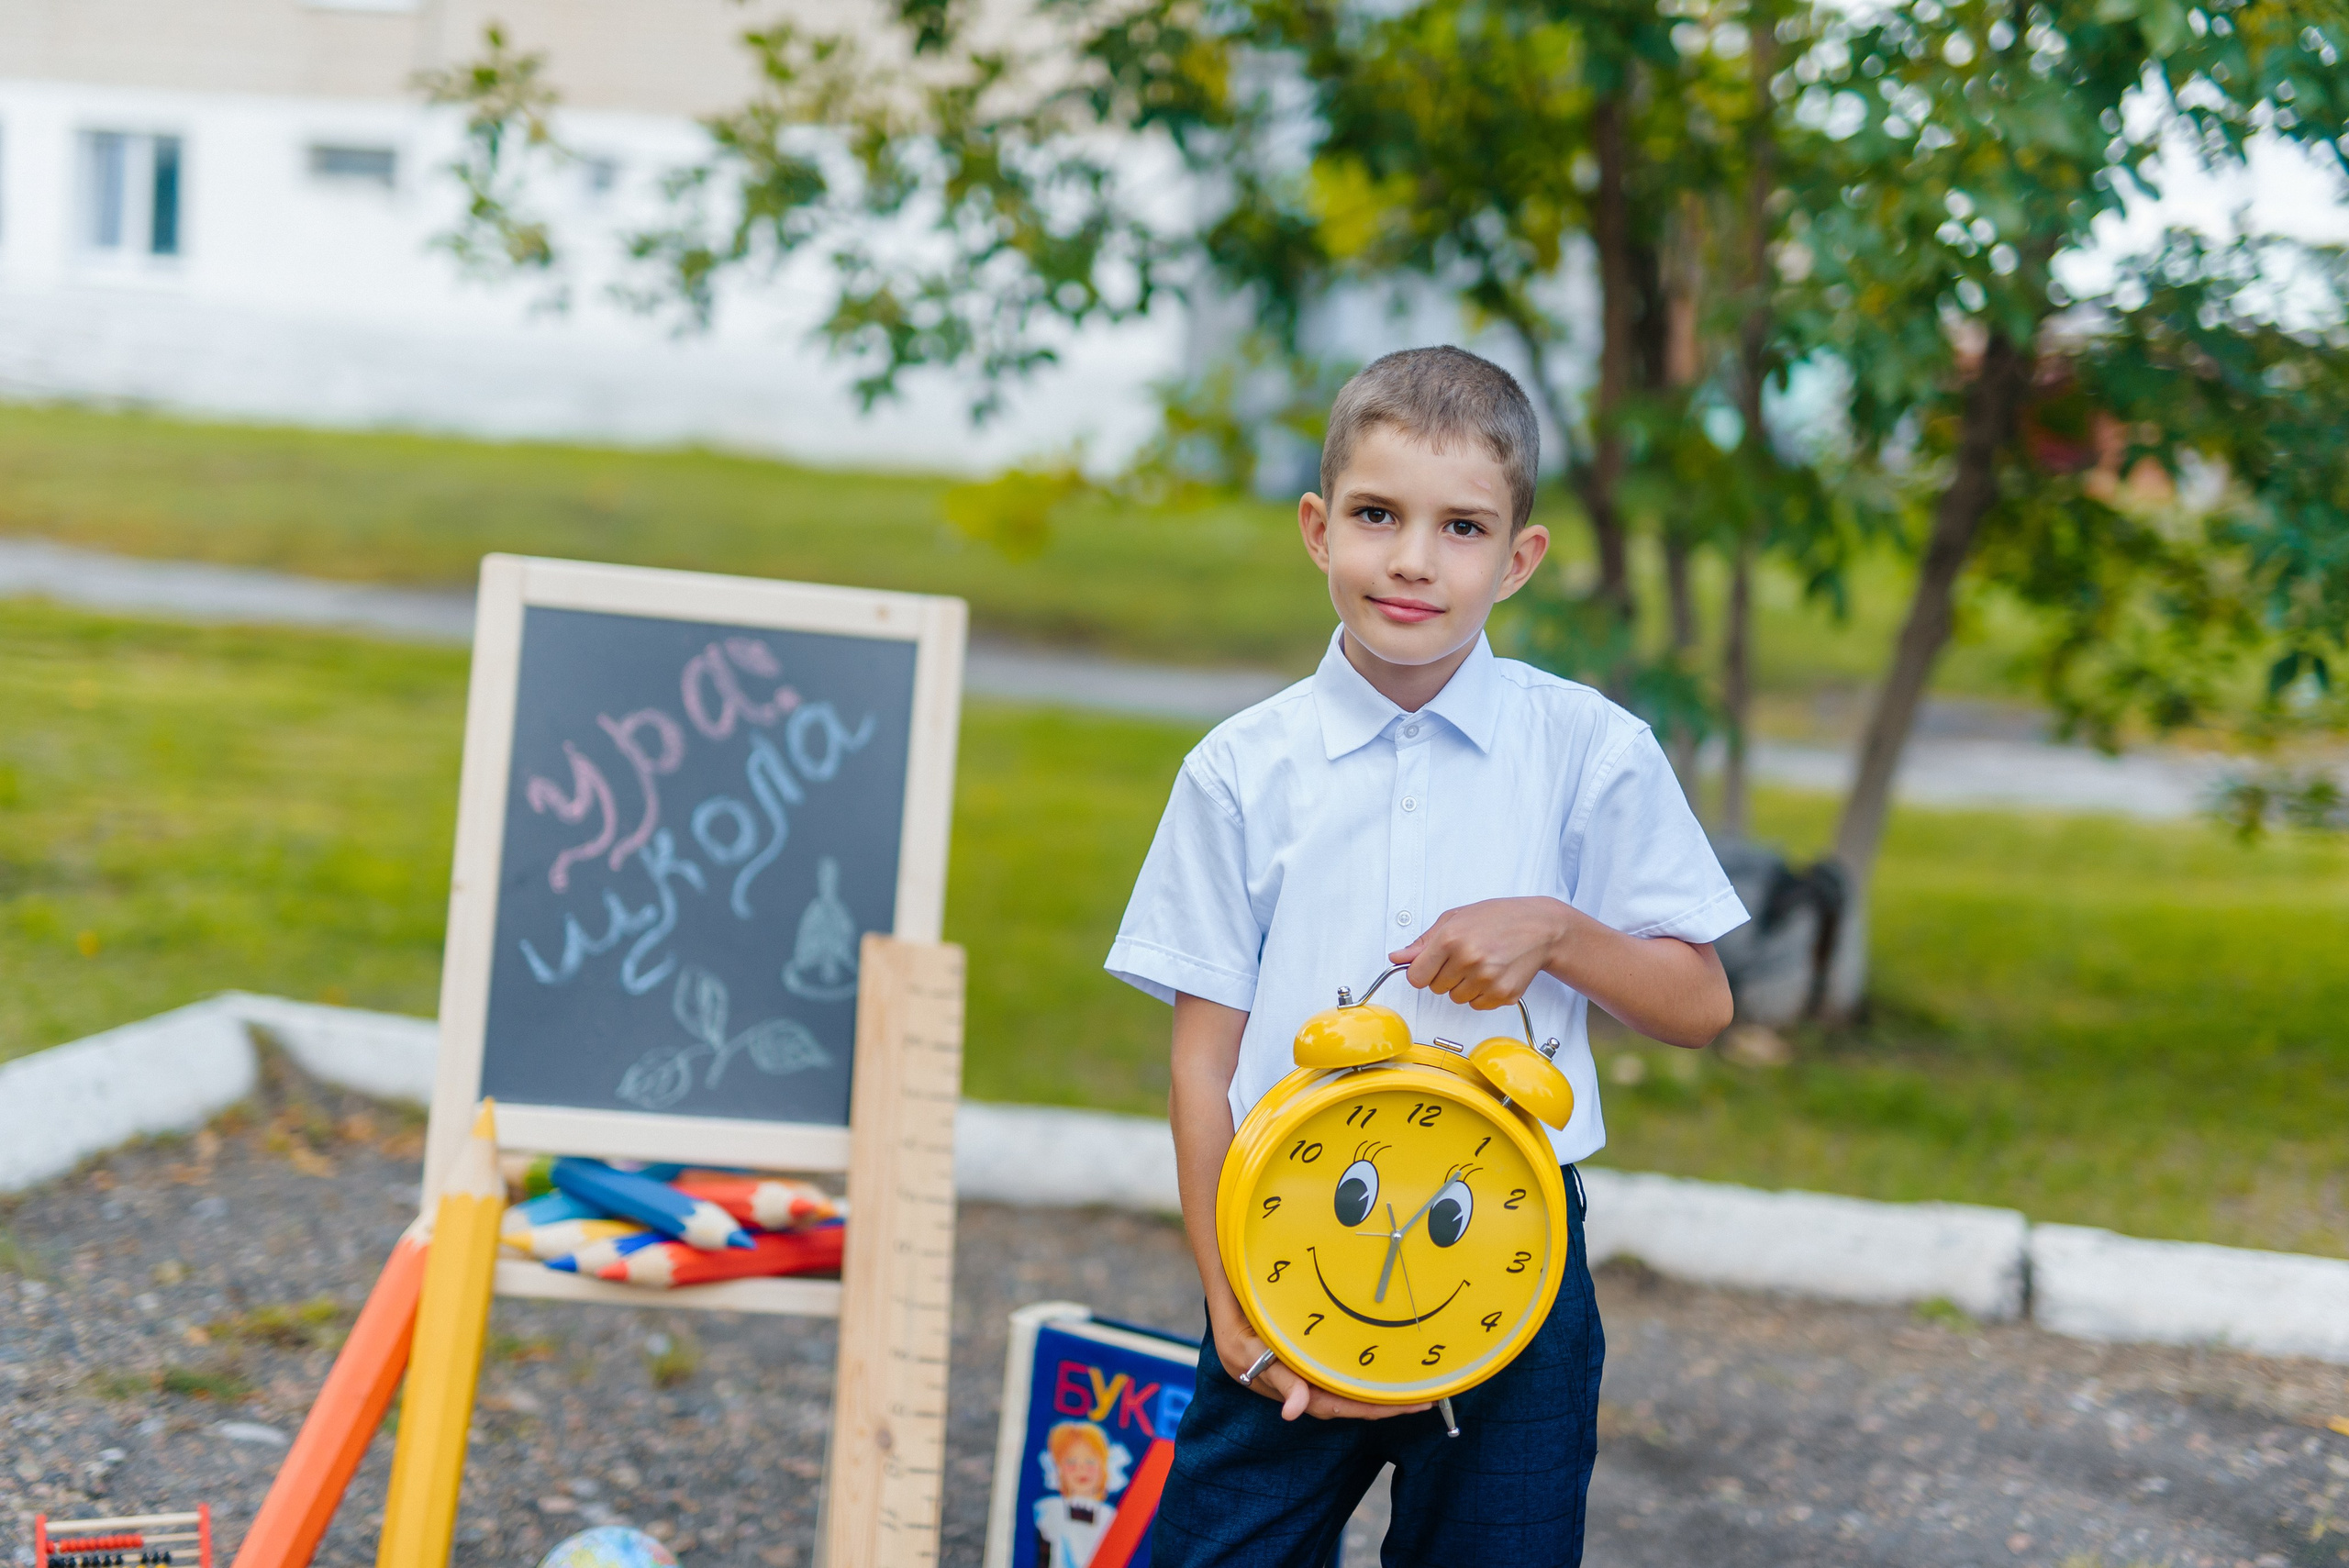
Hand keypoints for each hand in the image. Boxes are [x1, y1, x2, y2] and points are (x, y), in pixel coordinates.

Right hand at [1211, 1309, 1429, 1421]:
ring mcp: (1306, 1368)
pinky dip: (1365, 1370)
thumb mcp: (1248, 1351)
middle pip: (1350, 1400)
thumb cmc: (1235, 1323)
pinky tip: (1386, 1365)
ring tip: (1417, 1386)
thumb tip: (1295, 1412)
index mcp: (1291, 1388)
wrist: (1227, 1290)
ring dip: (1380, 1388)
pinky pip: (1341, 1367)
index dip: (1374, 1409)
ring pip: (1348, 1385)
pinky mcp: (1309, 1352)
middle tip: (1429, 1397)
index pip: (1340, 1406)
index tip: (1409, 1406)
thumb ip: (1278, 1378)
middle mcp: (1303, 1383)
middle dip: (1387, 1402)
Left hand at [1391, 897, 1577, 1010]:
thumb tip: (1398, 957)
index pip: (1416, 977)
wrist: (1541, 927)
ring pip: (1456, 998)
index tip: (1431, 965)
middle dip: (1445, 975)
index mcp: (1451, 939)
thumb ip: (1423, 942)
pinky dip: (1482, 994)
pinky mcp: (1503, 995)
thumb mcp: (1456, 918)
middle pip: (1435, 988)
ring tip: (1482, 963)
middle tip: (1465, 956)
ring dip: (1464, 985)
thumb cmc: (1499, 918)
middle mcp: (1468, 961)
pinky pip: (1477, 1005)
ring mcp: (1487, 980)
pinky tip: (1494, 973)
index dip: (1422, 972)